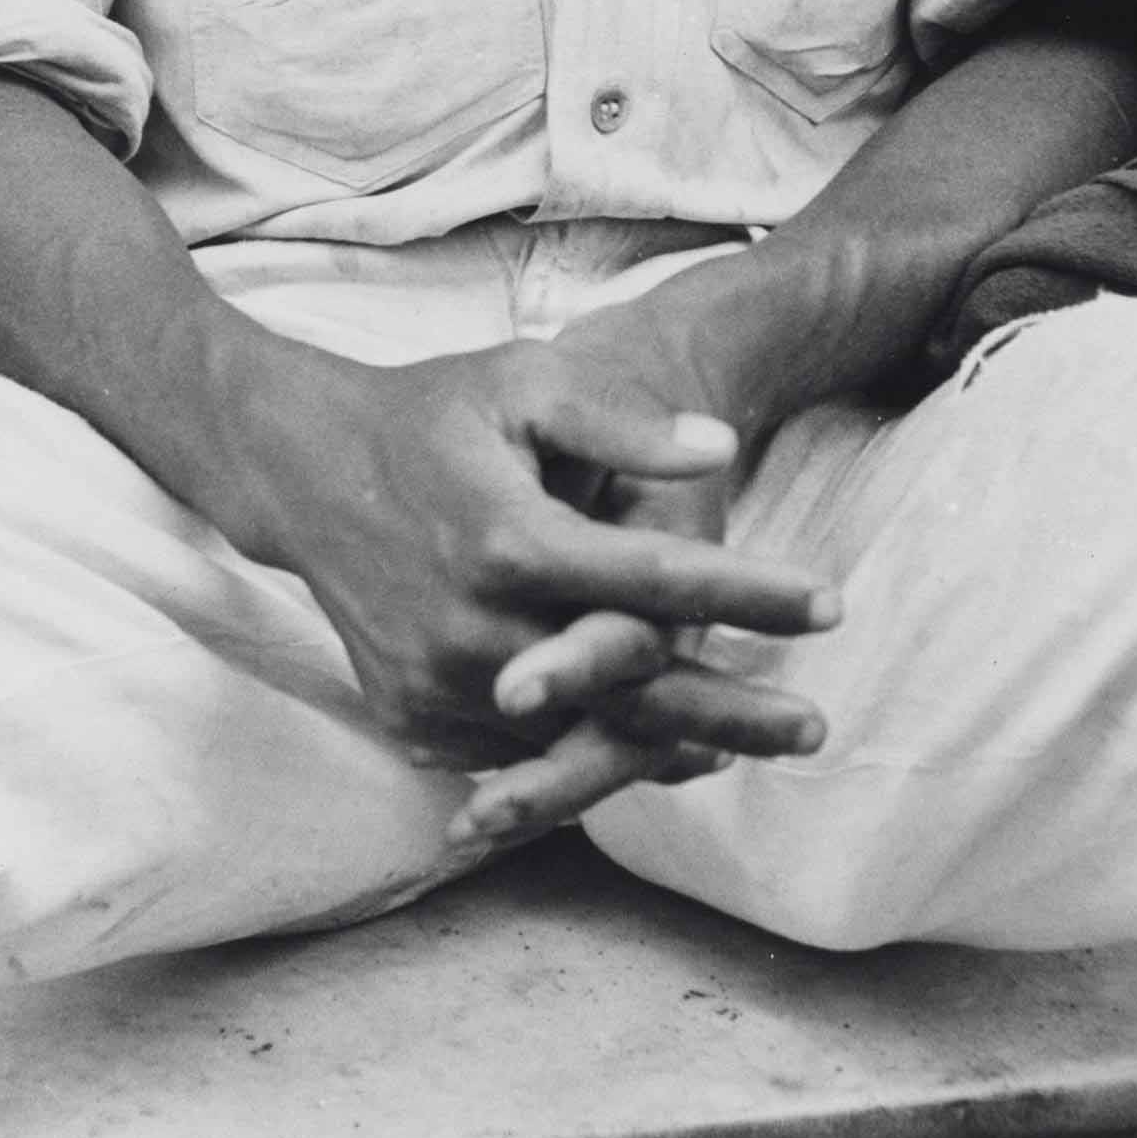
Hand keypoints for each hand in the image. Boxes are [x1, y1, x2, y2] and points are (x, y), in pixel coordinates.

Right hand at [191, 321, 838, 789]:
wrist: (303, 470)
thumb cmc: (431, 412)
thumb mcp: (523, 385)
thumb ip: (622, 423)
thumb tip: (722, 447)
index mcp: (510, 539)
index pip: (658, 579)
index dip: (752, 595)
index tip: (833, 605)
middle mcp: (474, 628)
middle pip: (631, 690)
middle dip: (735, 714)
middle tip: (819, 728)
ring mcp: (438, 685)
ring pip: (578, 738)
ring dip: (671, 745)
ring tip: (756, 745)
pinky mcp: (413, 716)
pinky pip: (520, 752)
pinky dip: (591, 752)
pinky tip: (659, 747)